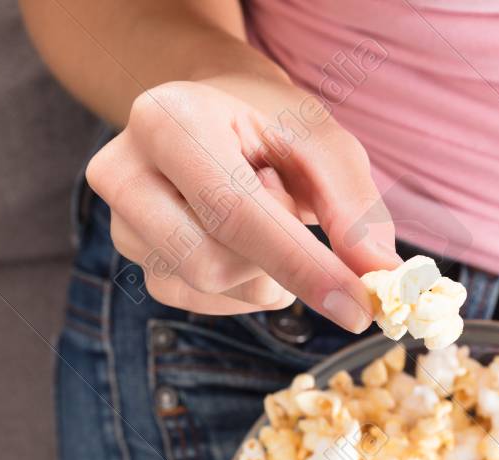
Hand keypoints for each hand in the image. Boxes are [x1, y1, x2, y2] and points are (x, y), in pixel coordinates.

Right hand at [85, 73, 399, 329]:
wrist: (216, 112)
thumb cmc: (271, 124)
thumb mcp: (323, 143)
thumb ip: (353, 207)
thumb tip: (379, 276)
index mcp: (168, 121)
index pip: (234, 211)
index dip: (300, 265)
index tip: (359, 307)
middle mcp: (124, 171)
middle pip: (214, 264)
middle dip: (280, 266)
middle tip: (302, 222)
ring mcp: (119, 220)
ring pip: (207, 288)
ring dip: (264, 275)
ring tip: (268, 218)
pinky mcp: (132, 258)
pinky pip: (199, 300)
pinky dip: (244, 286)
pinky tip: (247, 244)